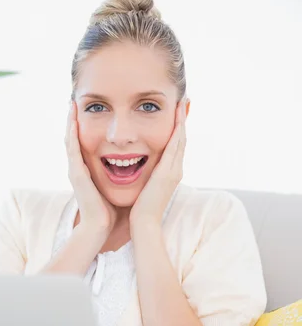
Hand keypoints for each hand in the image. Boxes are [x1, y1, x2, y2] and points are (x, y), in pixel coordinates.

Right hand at [65, 101, 116, 238]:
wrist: (100, 227)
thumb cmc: (110, 210)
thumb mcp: (116, 186)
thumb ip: (120, 174)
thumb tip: (139, 164)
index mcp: (89, 170)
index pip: (87, 142)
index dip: (87, 126)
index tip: (92, 109)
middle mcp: (79, 167)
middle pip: (75, 137)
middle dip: (75, 119)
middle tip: (76, 99)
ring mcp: (75, 170)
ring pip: (70, 139)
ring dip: (70, 120)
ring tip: (71, 102)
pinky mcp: (76, 174)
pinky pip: (71, 149)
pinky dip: (71, 133)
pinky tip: (72, 119)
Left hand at [129, 98, 186, 228]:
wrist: (144, 225)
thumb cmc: (140, 211)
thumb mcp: (145, 190)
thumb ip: (147, 178)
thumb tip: (142, 171)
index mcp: (170, 174)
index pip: (176, 146)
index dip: (177, 128)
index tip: (176, 112)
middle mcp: (176, 170)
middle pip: (182, 139)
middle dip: (183, 120)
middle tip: (184, 100)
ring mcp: (174, 171)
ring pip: (181, 139)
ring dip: (182, 120)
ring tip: (182, 102)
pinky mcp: (168, 172)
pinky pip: (175, 146)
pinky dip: (177, 130)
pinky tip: (176, 117)